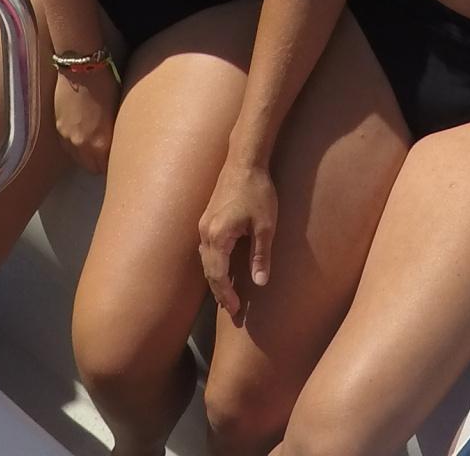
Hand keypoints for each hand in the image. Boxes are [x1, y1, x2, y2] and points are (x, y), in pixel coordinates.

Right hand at [53, 65, 118, 172]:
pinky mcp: (58, 129)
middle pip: (92, 168)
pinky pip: (68, 148)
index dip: (114, 163)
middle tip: (109, 155)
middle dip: (100, 164)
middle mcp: (81, 147)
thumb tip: (117, 143)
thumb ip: (114, 134)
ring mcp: (67, 139)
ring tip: (96, 146)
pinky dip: (76, 147)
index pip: (107, 167)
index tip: (120, 158)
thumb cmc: (106, 85)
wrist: (80, 69)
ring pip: (78, 160)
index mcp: (100, 143)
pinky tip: (83, 136)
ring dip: (87, 157)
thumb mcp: (117, 111)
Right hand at [199, 158, 278, 321]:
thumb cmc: (258, 191)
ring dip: (216, 278)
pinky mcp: (207, 218)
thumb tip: (260, 282)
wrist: (244, 160)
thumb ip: (261, 255)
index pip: (218, 276)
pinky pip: (207, 249)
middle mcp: (205, 233)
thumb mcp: (265, 225)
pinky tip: (222, 268)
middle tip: (231, 309)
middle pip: (209, 271)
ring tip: (227, 294)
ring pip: (206, 260)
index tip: (236, 310)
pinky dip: (214, 264)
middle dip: (219, 291)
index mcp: (218, 237)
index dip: (226, 294)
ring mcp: (204, 225)